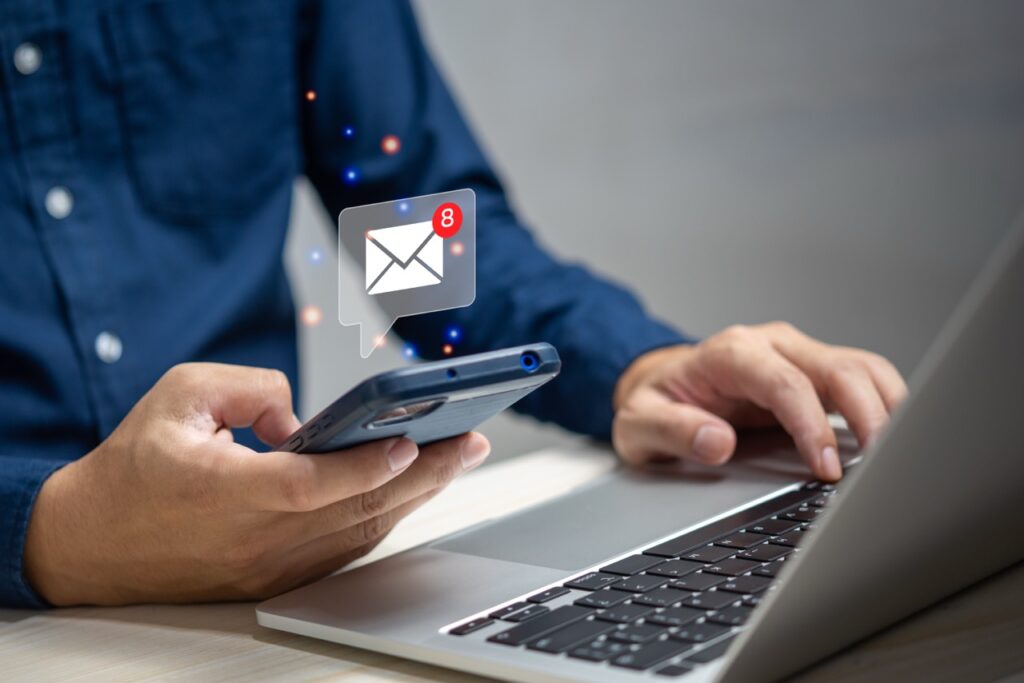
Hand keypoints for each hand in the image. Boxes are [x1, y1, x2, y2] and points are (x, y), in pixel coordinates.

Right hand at [23, 363, 489, 605]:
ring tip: (460, 455)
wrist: (91, 545)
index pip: (310, 487)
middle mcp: (255, 539)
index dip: (365, 466)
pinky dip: (386, 514)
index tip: (412, 440)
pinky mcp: (278, 576)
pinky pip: (346, 547)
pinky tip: (415, 487)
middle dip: (425, 473)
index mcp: (225, 493)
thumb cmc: (134, 466)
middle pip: (356, 511)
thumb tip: (304, 414)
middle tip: (472, 439)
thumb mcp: (178, 396)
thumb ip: (250, 387)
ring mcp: (270, 566)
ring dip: (416, 494)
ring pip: (360, 532)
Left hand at [612, 322, 906, 480]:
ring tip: (899, 456)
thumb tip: (716, 443)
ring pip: (862, 369)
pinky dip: (886, 407)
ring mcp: (797, 355)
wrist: (661, 386)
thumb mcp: (639, 425)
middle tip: (882, 467)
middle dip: (868, 415)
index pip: (785, 383)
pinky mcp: (815, 372)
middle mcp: (770, 346)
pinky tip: (893, 441)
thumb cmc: (654, 404)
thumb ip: (672, 432)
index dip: (812, 425)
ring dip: (889, 408)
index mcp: (729, 354)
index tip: (827, 468)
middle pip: (838, 368)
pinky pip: (863, 380)